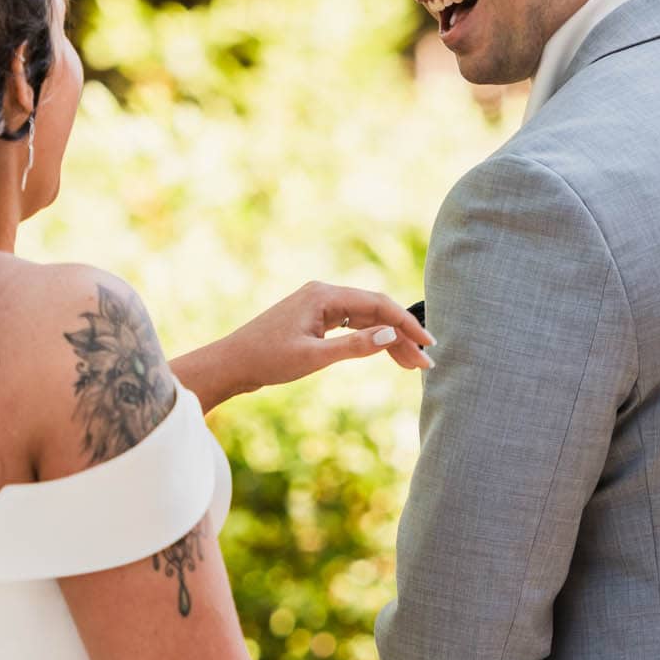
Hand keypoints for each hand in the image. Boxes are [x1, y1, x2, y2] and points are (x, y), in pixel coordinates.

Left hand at [174, 282, 436, 408]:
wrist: (231, 364)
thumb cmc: (267, 360)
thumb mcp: (313, 357)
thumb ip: (353, 346)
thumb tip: (390, 336)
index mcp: (324, 296)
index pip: (378, 305)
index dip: (407, 324)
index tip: (428, 344)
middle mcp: (323, 294)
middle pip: (375, 312)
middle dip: (402, 336)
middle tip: (424, 363)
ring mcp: (318, 306)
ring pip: (365, 319)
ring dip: (388, 340)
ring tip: (411, 365)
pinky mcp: (313, 319)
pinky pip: (351, 325)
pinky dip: (369, 340)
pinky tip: (385, 354)